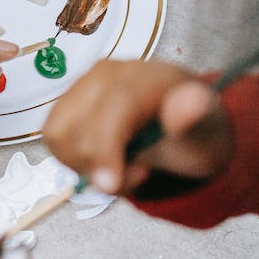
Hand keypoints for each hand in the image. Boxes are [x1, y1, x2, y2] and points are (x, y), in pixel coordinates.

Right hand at [43, 60, 233, 195]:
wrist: (181, 126)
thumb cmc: (192, 133)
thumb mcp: (206, 136)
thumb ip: (195, 122)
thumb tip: (191, 101)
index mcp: (148, 75)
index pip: (116, 104)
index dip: (107, 147)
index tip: (110, 185)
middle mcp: (109, 72)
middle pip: (81, 125)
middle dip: (102, 164)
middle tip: (139, 171)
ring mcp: (83, 84)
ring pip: (59, 133)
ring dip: (85, 164)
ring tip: (120, 164)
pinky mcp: (67, 100)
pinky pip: (53, 136)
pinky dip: (72, 157)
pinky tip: (103, 157)